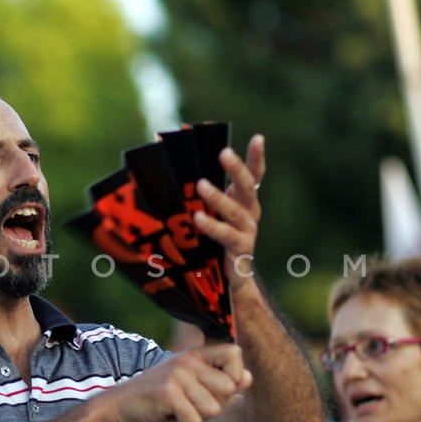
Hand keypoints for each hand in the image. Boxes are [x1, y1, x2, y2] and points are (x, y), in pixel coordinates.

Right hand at [102, 342, 251, 421]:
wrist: (119, 406)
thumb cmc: (160, 398)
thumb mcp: (191, 385)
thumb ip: (219, 381)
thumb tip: (248, 377)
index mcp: (196, 354)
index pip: (235, 352)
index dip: (236, 376)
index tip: (219, 389)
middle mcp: (188, 360)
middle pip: (229, 390)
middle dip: (214, 406)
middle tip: (191, 404)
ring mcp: (177, 375)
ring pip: (213, 410)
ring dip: (196, 418)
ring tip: (177, 410)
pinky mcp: (168, 393)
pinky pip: (194, 421)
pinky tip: (168, 417)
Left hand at [192, 135, 265, 289]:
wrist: (229, 283)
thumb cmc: (213, 243)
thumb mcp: (207, 214)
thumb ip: (194, 194)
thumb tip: (162, 156)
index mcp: (244, 202)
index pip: (254, 177)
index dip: (257, 158)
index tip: (258, 138)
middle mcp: (250, 214)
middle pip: (247, 188)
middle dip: (236, 169)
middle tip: (224, 153)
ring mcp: (247, 233)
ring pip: (235, 212)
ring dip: (218, 197)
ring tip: (201, 185)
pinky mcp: (239, 251)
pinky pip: (226, 236)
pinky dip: (212, 226)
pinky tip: (198, 218)